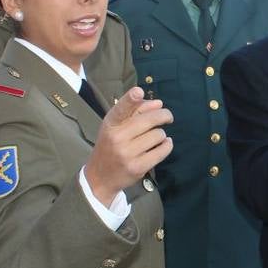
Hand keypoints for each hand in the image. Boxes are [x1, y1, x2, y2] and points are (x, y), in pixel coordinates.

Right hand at [84, 87, 173, 204]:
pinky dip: (167, 146)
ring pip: (158, 135)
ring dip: (162, 134)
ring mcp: (127, 154)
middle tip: (168, 117)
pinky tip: (164, 144)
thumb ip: (135, 111)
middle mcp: (117, 138)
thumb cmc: (110, 145)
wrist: (100, 176)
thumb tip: (158, 104)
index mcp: (110, 124)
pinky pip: (161, 151)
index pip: (121, 109)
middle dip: (164, 115)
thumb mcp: (115, 126)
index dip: (130, 99)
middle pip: (149, 120)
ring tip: (156, 137)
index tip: (138, 91)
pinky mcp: (137, 167)